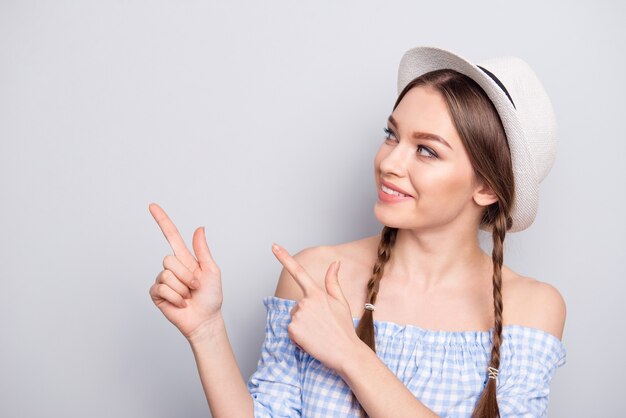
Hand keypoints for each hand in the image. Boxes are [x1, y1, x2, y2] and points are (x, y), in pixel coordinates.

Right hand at [148, 203, 223, 341]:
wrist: (205, 319)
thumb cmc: (211, 296)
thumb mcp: (212, 271)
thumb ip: (203, 250)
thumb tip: (199, 228)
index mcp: (185, 259)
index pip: (171, 236)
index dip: (162, 220)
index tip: (152, 206)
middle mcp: (172, 267)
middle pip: (169, 259)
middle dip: (186, 275)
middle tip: (195, 286)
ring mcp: (163, 280)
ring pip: (166, 275)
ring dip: (182, 288)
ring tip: (189, 295)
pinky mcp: (156, 294)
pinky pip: (162, 288)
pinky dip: (175, 297)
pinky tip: (181, 303)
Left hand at [271, 243, 361, 371]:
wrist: (345, 352)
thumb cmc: (344, 328)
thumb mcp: (341, 302)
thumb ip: (333, 281)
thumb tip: (335, 263)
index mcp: (317, 293)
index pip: (299, 271)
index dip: (284, 257)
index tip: (273, 246)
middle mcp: (305, 302)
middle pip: (298, 305)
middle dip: (306, 315)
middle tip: (322, 326)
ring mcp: (298, 316)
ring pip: (294, 318)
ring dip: (303, 326)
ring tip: (318, 334)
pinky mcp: (292, 330)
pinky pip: (291, 332)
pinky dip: (298, 337)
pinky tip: (311, 341)